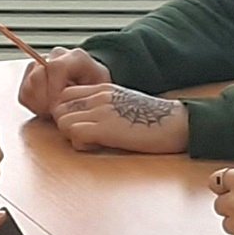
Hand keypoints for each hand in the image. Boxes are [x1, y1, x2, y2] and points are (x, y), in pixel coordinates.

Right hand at [17, 48, 111, 118]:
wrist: (91, 86)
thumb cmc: (97, 89)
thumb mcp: (102, 90)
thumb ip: (88, 92)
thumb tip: (69, 100)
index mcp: (76, 57)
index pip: (55, 67)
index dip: (54, 89)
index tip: (58, 106)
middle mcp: (56, 57)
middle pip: (37, 76)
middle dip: (45, 100)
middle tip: (56, 112)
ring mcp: (41, 64)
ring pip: (28, 85)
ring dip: (39, 104)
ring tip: (54, 110)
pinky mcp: (30, 76)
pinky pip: (24, 93)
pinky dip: (33, 105)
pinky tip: (47, 108)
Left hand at [51, 84, 188, 153]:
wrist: (175, 123)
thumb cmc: (153, 119)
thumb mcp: (124, 102)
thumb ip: (103, 105)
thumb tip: (87, 120)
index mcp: (103, 88)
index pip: (65, 94)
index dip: (67, 111)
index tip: (79, 124)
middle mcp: (98, 96)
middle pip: (59, 107)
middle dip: (65, 124)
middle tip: (82, 135)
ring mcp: (101, 111)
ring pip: (62, 121)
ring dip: (71, 135)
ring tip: (90, 141)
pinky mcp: (105, 129)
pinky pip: (75, 135)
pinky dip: (81, 144)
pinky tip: (97, 146)